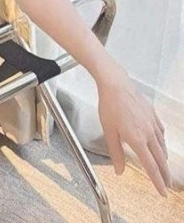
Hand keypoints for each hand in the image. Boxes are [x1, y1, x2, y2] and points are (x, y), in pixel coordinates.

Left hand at [96, 72, 171, 196]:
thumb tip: (119, 171)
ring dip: (163, 158)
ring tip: (163, 166)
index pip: (151, 167)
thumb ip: (115, 153)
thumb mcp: (109, 132)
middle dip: (164, 174)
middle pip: (160, 159)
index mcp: (138, 140)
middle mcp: (148, 133)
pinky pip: (160, 132)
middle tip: (167, 184)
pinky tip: (160, 142)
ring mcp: (152, 122)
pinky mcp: (152, 114)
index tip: (162, 192)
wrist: (116, 84)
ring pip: (162, 145)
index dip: (157, 181)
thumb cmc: (109, 106)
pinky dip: (161, 141)